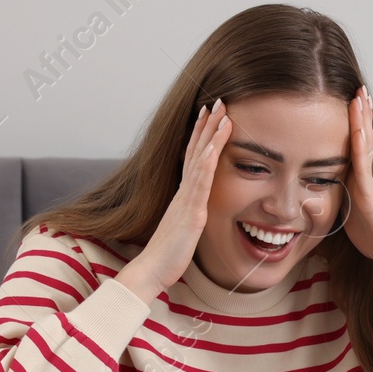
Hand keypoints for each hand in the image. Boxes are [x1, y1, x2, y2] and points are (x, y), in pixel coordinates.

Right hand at [117, 99, 230, 301]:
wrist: (151, 270)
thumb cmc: (167, 254)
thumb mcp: (182, 227)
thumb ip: (189, 213)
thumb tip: (195, 207)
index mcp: (183, 195)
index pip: (194, 157)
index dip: (202, 134)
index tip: (210, 113)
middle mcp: (184, 192)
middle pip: (197, 151)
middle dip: (208, 125)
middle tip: (219, 101)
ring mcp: (187, 201)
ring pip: (200, 161)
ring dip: (211, 136)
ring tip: (221, 114)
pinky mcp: (191, 214)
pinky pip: (200, 185)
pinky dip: (207, 164)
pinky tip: (214, 147)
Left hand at [343, 86, 372, 283]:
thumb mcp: (345, 218)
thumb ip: (329, 205)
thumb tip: (306, 200)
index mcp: (357, 181)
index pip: (352, 145)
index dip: (352, 123)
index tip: (347, 101)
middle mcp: (364, 177)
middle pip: (361, 138)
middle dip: (359, 113)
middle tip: (358, 87)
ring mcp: (368, 183)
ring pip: (364, 145)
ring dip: (362, 119)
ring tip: (361, 95)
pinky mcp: (370, 195)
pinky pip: (363, 166)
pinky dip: (360, 145)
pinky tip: (358, 127)